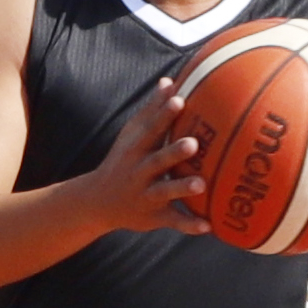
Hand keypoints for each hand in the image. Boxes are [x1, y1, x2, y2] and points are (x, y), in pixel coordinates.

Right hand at [81, 75, 207, 237]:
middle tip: (193, 143)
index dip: (164, 115)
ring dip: (182, 188)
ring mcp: (146, 195)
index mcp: (136, 149)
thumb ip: (151, 110)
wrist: (98, 202)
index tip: (179, 100)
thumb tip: (169, 81)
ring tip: (201, 185)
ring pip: (165, 192)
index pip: (150, 129)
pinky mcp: (153, 217)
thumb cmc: (123, 161)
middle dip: (174, 152)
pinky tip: (208, 226)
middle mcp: (139, 172)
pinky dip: (189, 225)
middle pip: (157, 160)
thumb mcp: (131, 136)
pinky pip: (172, 221)